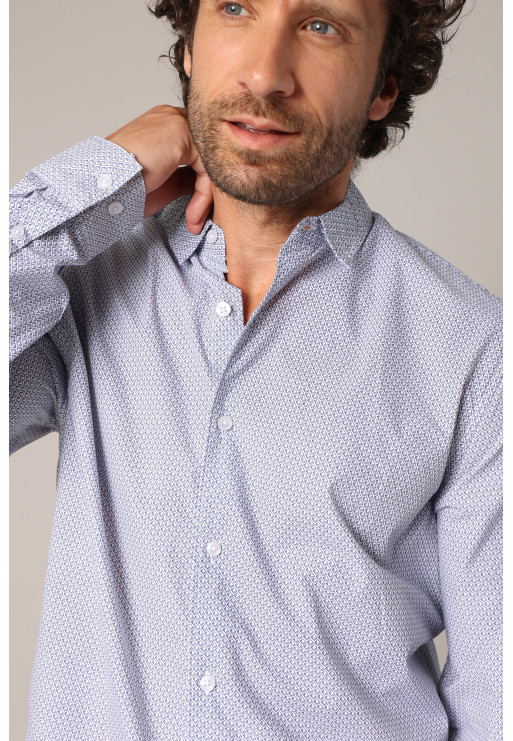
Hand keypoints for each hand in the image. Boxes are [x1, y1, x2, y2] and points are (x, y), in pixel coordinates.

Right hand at [106, 105, 212, 232]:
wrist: (105, 186)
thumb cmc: (124, 185)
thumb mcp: (163, 180)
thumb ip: (186, 175)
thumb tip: (208, 187)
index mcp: (164, 126)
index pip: (198, 154)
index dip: (201, 185)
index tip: (194, 213)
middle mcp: (172, 118)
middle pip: (207, 158)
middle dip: (206, 193)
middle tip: (196, 219)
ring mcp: (177, 122)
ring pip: (210, 165)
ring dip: (204, 199)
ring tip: (193, 220)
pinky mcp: (182, 134)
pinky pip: (207, 169)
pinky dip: (203, 196)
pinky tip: (191, 215)